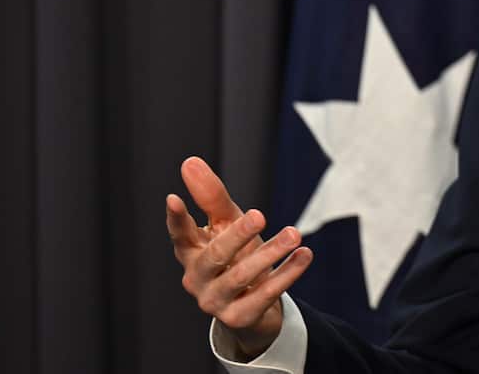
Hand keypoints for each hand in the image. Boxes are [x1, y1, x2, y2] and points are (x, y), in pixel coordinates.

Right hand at [166, 156, 312, 359]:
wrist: (253, 305)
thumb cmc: (236, 254)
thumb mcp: (226, 223)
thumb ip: (211, 196)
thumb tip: (190, 162)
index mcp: (190, 252)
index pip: (180, 234)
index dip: (176, 219)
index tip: (174, 198)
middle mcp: (197, 278)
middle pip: (215, 255)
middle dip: (238, 234)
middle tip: (260, 214)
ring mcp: (215, 301)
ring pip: (241, 276)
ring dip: (271, 252)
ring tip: (295, 233)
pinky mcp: (239, 317)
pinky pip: (265, 295)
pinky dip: (287, 274)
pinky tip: (304, 255)